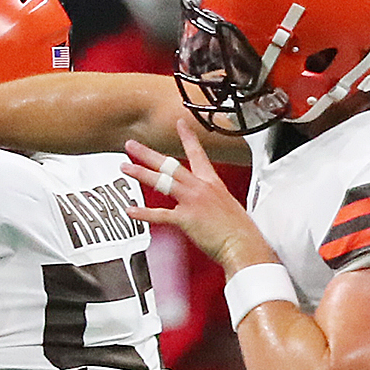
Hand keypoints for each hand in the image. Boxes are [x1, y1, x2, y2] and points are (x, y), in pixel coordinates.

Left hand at [120, 112, 265, 271]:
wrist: (243, 245)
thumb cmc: (239, 231)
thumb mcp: (227, 206)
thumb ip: (212, 201)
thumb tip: (206, 205)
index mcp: (212, 183)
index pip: (197, 154)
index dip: (188, 137)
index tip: (180, 124)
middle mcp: (200, 188)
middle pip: (170, 165)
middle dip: (148, 154)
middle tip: (132, 145)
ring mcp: (192, 201)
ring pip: (162, 181)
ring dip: (140, 173)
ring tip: (125, 167)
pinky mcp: (186, 218)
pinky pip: (160, 214)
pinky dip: (144, 213)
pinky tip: (131, 210)